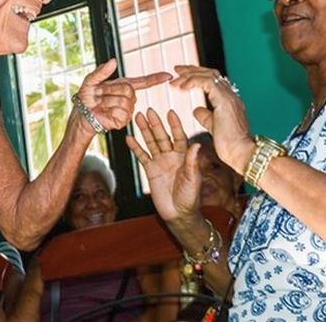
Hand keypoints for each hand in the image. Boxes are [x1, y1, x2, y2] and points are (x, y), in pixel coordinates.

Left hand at [75, 58, 171, 132]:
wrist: (81, 114)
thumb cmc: (86, 97)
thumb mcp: (91, 80)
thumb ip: (102, 71)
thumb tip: (114, 61)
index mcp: (124, 85)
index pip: (143, 81)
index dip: (156, 78)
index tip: (168, 76)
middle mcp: (128, 97)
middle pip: (129, 90)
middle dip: (111, 90)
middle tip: (99, 94)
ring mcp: (127, 109)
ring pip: (125, 102)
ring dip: (108, 101)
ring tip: (100, 103)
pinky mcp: (123, 121)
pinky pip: (122, 113)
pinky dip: (110, 112)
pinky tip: (105, 112)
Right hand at [126, 109, 201, 223]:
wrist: (179, 214)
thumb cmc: (190, 197)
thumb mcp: (193, 179)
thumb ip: (192, 162)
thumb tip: (197, 145)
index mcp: (184, 156)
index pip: (178, 136)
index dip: (174, 125)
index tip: (170, 112)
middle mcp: (171, 156)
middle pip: (162, 136)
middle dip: (155, 124)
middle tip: (149, 110)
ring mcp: (160, 162)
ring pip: (151, 143)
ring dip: (144, 131)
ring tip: (137, 117)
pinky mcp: (150, 171)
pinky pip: (142, 156)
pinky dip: (135, 147)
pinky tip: (129, 138)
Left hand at [170, 65, 253, 174]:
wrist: (241, 153)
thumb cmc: (230, 145)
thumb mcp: (214, 127)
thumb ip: (206, 116)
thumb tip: (197, 109)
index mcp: (230, 100)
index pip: (214, 80)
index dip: (197, 75)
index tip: (182, 76)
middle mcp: (231, 95)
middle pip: (211, 73)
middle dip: (192, 70)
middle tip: (176, 70)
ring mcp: (229, 96)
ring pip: (208, 75)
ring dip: (190, 75)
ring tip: (175, 79)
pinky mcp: (224, 100)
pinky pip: (206, 82)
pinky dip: (192, 82)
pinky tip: (182, 86)